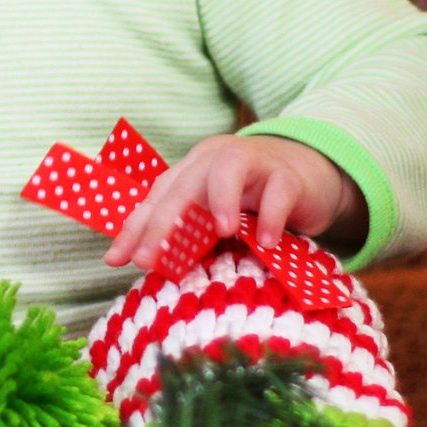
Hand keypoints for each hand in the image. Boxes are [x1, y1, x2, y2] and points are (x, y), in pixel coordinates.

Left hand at [100, 133, 351, 270]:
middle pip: (183, 186)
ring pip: (228, 169)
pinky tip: (267, 242)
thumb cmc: (254, 201)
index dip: (135, 228)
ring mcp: (254, 163)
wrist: (310, 174)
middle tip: (150, 258)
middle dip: (163, 223)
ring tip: (222, 233)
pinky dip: (271, 214)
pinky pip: (278, 189)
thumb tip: (144, 266)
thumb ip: (186, 237)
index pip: (157, 198)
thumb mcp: (215, 219)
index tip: (116, 260)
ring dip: (220, 200)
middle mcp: (215, 160)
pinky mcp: (288, 175)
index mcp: (191, 171)